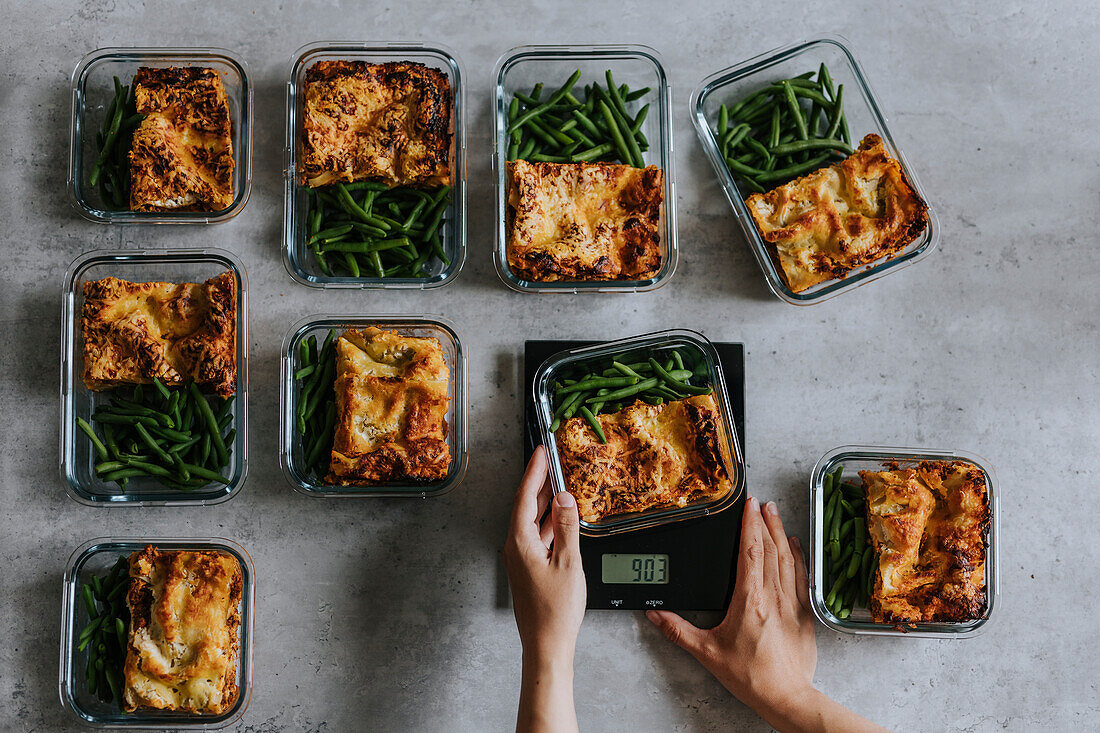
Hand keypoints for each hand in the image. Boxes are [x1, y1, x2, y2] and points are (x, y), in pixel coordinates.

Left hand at [504, 446, 584, 732]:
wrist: (547, 644)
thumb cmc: (555, 610)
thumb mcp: (568, 563)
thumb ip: (568, 527)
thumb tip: (567, 499)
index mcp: (520, 541)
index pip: (525, 497)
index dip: (534, 471)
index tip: (540, 452)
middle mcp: (516, 547)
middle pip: (526, 505)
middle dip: (539, 481)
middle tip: (550, 460)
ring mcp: (521, 558)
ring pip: (532, 520)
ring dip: (546, 501)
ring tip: (559, 481)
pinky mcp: (529, 567)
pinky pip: (538, 534)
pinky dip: (550, 521)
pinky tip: (562, 517)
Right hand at [647, 497, 887, 732]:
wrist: (786, 697)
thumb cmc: (751, 676)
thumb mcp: (707, 652)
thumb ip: (678, 631)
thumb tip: (655, 615)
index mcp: (749, 599)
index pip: (751, 551)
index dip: (750, 524)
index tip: (749, 505)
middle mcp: (773, 596)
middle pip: (771, 548)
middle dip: (764, 522)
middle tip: (761, 502)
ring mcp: (792, 604)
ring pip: (788, 558)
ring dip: (781, 533)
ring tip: (775, 515)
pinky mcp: (805, 615)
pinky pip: (802, 577)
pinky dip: (798, 556)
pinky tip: (795, 546)